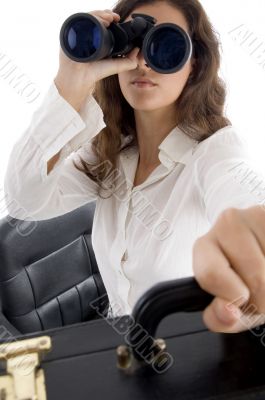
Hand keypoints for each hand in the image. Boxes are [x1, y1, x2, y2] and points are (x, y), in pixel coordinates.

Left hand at [192, 205, 264, 332]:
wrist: (261, 246)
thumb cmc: (242, 278)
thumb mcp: (228, 304)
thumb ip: (220, 317)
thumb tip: (227, 312)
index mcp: (205, 246)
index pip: (211, 274)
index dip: (232, 297)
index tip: (240, 300)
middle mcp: (227, 224)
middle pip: (256, 280)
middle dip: (263, 300)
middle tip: (261, 294)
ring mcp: (256, 215)